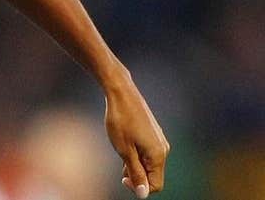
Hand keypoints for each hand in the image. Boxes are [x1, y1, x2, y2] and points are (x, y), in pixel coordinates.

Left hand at [104, 74, 169, 197]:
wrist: (121, 93)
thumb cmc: (120, 120)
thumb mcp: (125, 151)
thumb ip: (136, 173)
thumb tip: (144, 194)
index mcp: (158, 155)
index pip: (155, 185)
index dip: (139, 187)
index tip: (122, 178)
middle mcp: (163, 148)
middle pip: (153, 174)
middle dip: (136, 175)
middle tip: (120, 164)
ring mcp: (159, 140)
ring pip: (149, 163)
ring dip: (135, 164)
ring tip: (121, 150)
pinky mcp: (153, 133)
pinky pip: (147, 152)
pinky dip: (136, 153)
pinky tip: (124, 142)